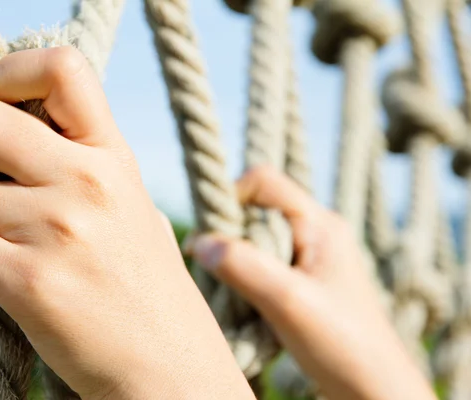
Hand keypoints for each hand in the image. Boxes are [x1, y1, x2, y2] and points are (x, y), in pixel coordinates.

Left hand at [0, 47, 254, 399]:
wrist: (167, 366)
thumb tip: (15, 139)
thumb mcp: (132, 208)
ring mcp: (58, 229)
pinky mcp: (28, 281)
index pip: (59, 68)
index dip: (8, 74)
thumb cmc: (146, 288)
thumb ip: (84, 168)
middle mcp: (87, 182)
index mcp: (114, 158)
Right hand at [186, 166, 435, 399]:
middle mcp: (315, 233)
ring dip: (237, 264)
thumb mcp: (287, 301)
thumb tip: (199, 242)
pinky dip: (247, 282)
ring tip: (238, 298)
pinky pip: (264, 265)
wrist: (375, 390)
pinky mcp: (304, 282)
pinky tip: (250, 309)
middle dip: (230, 238)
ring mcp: (311, 258)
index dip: (230, 198)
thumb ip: (242, 265)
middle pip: (256, 211)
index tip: (210, 238)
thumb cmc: (342, 345)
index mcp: (319, 224)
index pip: (263, 182)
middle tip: (220, 274)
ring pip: (256, 241)